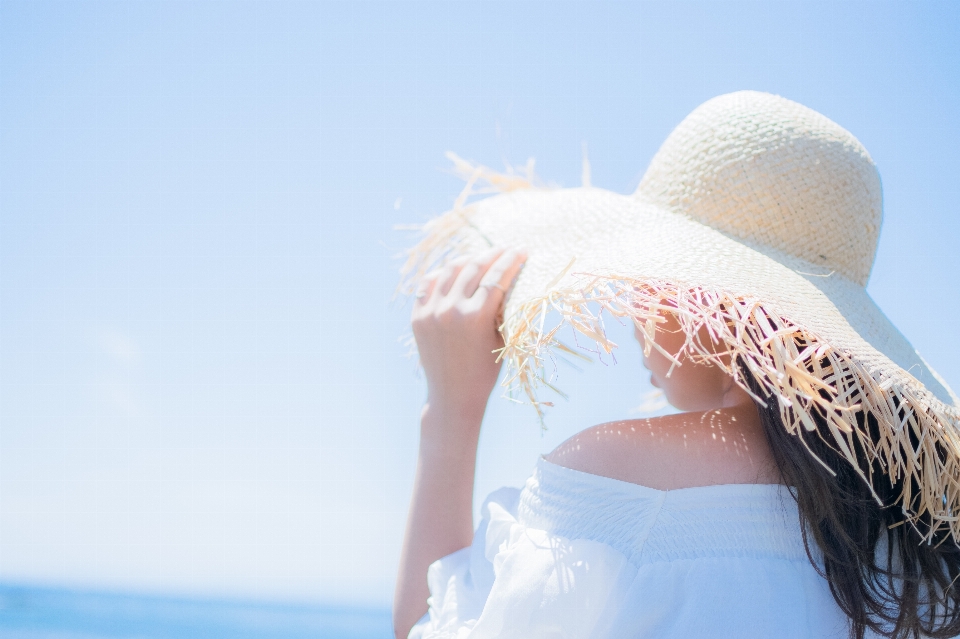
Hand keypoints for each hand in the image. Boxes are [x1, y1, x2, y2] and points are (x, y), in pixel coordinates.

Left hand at [411, 248, 525, 419]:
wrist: (452, 396)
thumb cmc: (485, 371)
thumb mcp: (499, 337)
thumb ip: (500, 307)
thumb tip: (508, 277)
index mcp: (476, 317)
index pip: (497, 276)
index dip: (511, 259)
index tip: (522, 250)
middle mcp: (451, 310)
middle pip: (474, 267)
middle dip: (492, 254)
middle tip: (504, 249)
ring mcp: (431, 312)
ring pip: (450, 270)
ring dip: (468, 259)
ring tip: (480, 257)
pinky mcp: (417, 317)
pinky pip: (428, 284)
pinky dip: (442, 274)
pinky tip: (453, 271)